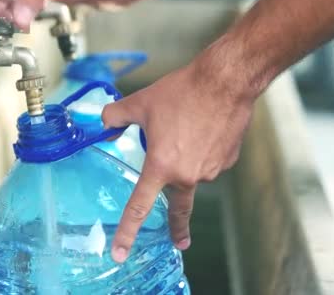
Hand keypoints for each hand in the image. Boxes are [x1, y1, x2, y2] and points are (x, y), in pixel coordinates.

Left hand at [102, 43, 254, 262]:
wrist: (226, 81)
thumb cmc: (183, 92)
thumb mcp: (141, 102)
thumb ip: (116, 117)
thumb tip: (105, 123)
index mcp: (162, 166)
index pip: (139, 207)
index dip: (127, 232)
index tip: (121, 253)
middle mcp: (187, 175)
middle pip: (178, 206)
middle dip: (178, 227)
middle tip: (180, 241)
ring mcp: (211, 170)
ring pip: (193, 172)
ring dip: (187, 159)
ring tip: (188, 127)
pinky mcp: (228, 161)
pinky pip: (209, 161)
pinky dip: (204, 150)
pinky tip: (205, 129)